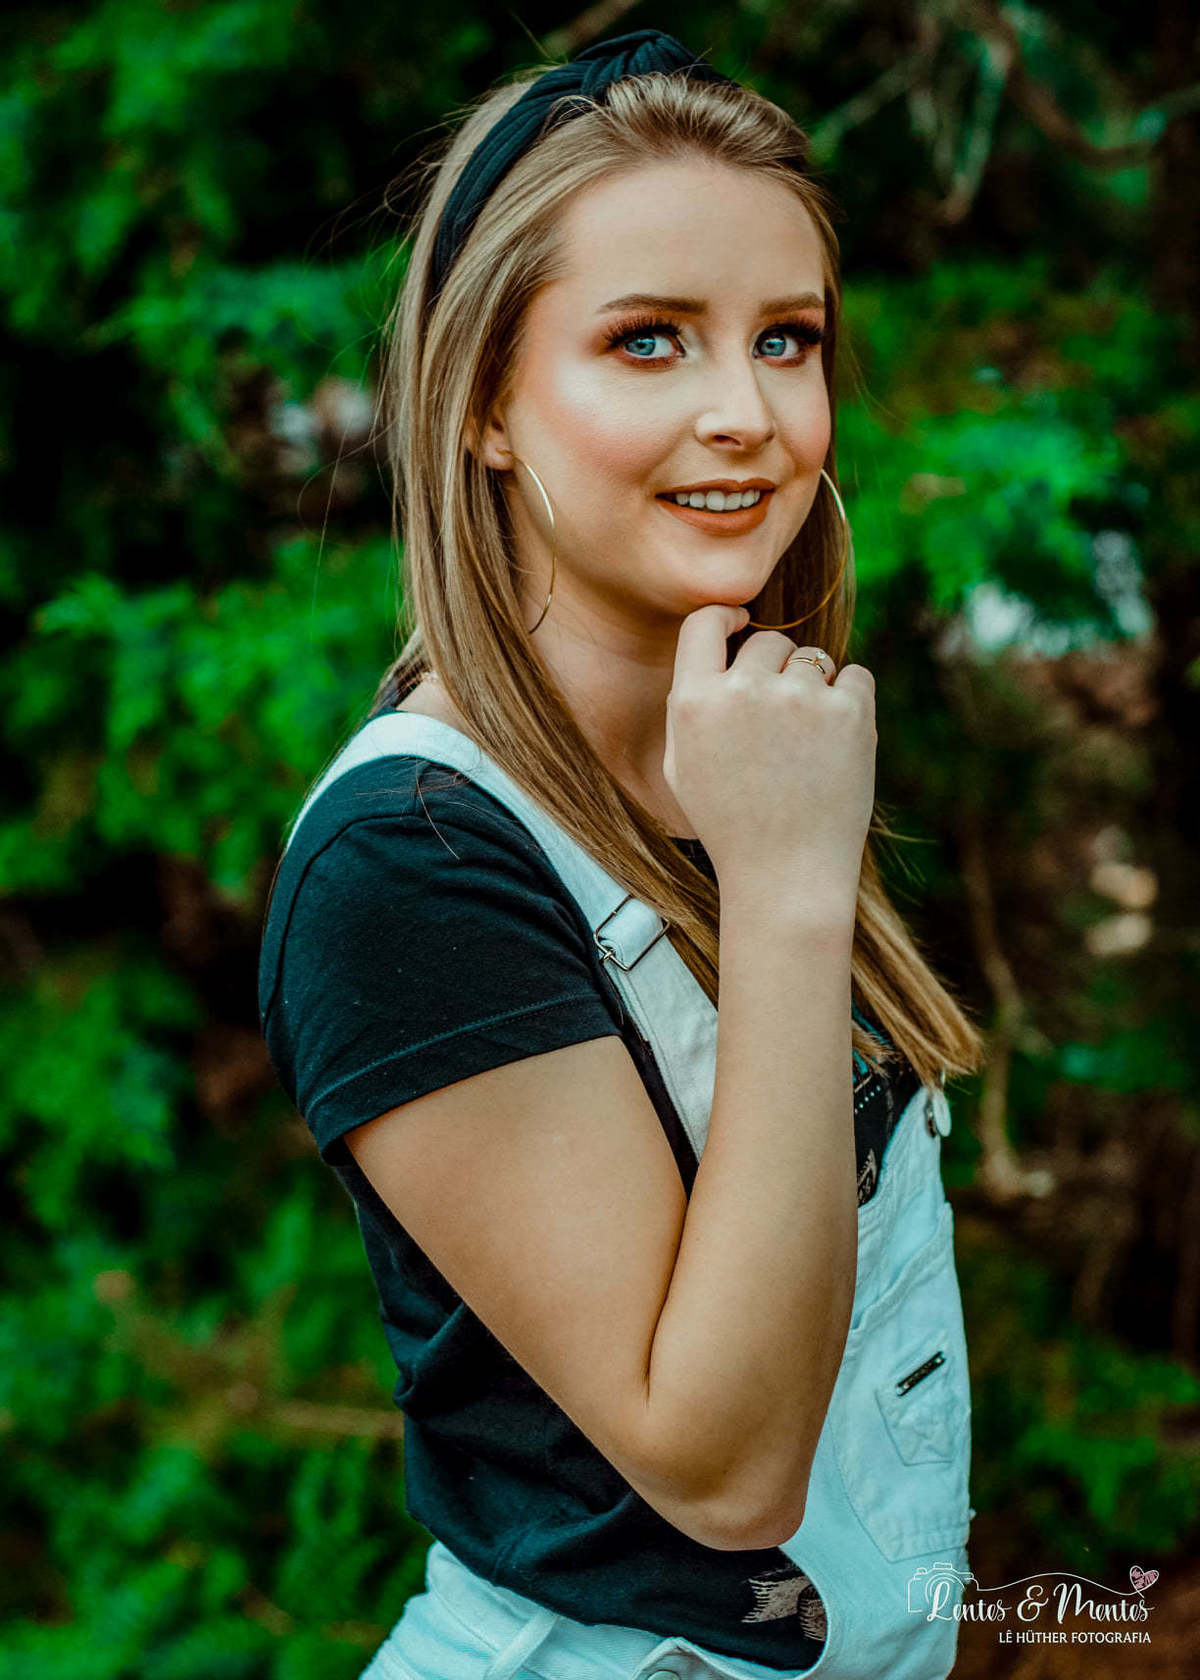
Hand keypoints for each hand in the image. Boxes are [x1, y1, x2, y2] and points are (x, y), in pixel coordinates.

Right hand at [663, 605, 876, 912]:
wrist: (786, 874)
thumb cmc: (731, 824)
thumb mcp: (682, 766)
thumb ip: (691, 702)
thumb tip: (721, 643)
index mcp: (693, 702)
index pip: (704, 622)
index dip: (726, 618)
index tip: (741, 625)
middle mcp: (744, 690)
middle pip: (768, 641)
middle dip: (776, 670)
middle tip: (780, 725)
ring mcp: (800, 697)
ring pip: (814, 659)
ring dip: (814, 688)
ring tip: (806, 747)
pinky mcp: (850, 711)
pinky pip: (855, 677)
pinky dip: (851, 702)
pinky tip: (835, 746)